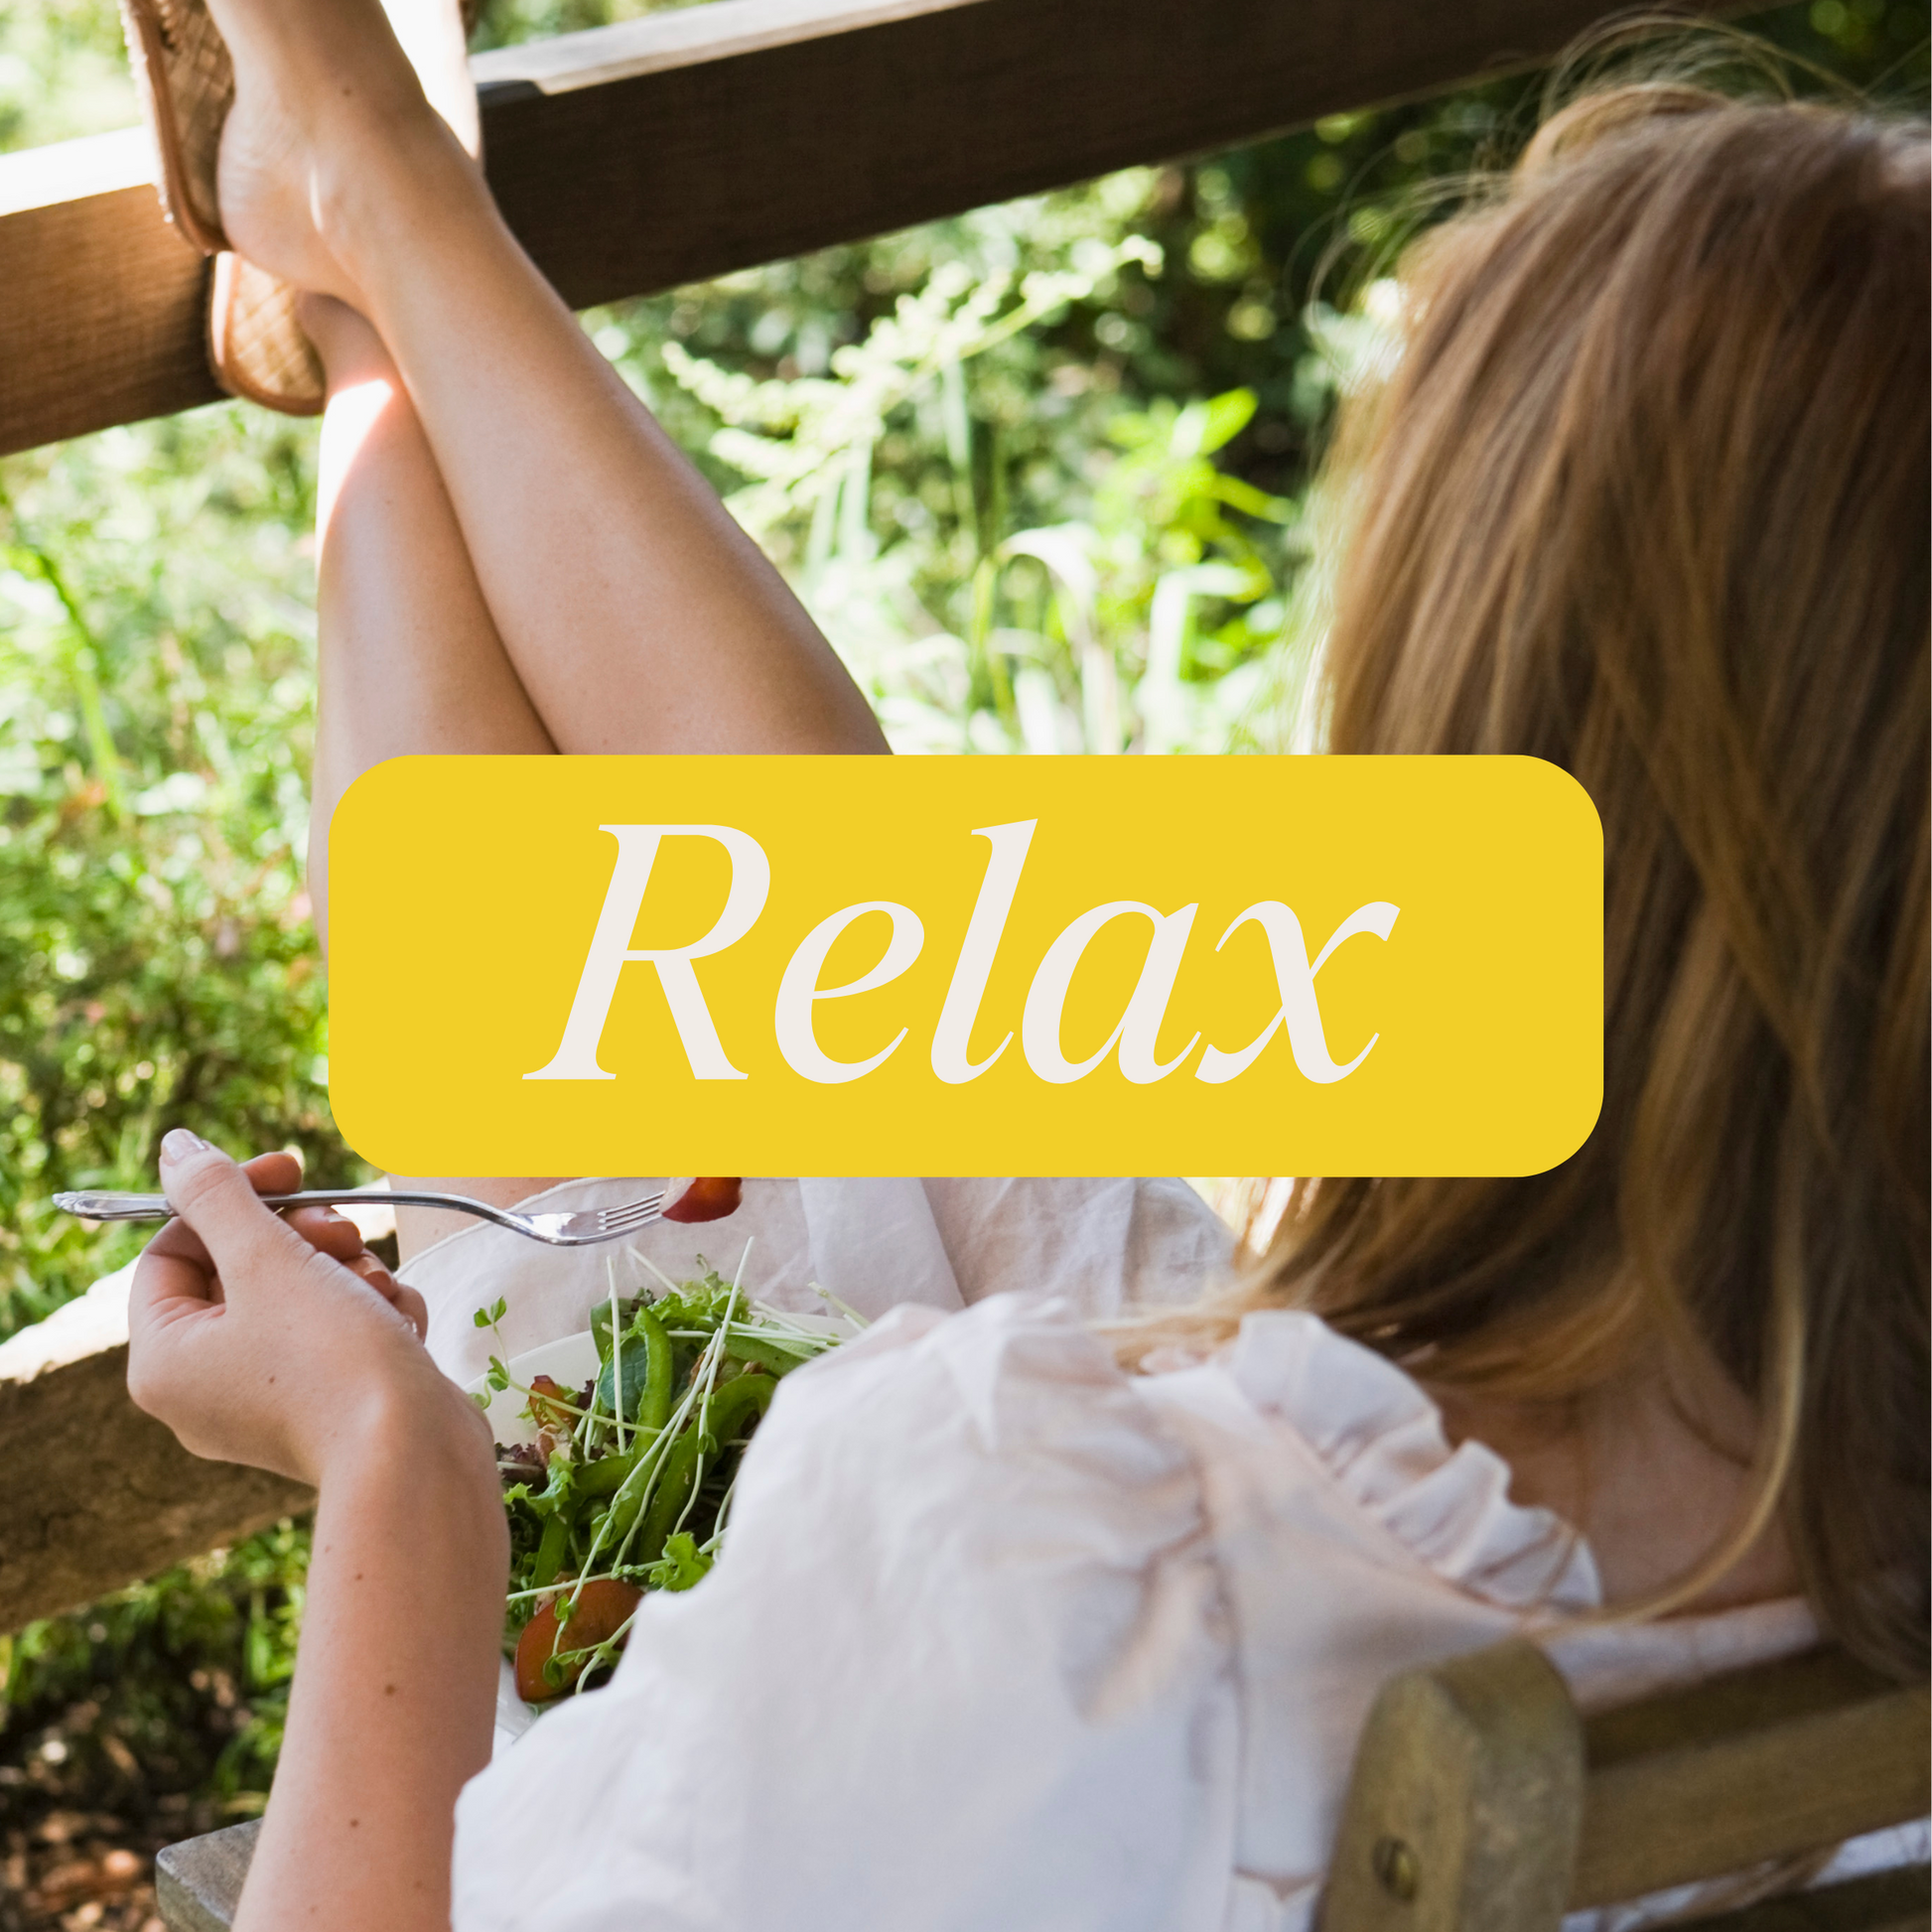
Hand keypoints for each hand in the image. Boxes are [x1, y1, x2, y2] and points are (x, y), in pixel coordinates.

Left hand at [127, 1131, 486, 1485]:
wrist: (416, 1456)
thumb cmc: (331, 1361)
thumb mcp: (268, 1259)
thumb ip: (218, 1194)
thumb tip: (176, 1147)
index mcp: (166, 1360)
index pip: (174, 1247)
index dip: (232, 1198)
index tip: (292, 1171)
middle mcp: (205, 1388)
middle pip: (242, 1269)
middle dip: (303, 1239)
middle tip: (341, 1232)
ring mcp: (268, 1402)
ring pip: (301, 1295)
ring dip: (348, 1272)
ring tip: (376, 1290)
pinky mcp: (328, 1407)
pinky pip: (338, 1333)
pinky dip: (372, 1315)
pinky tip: (397, 1325)